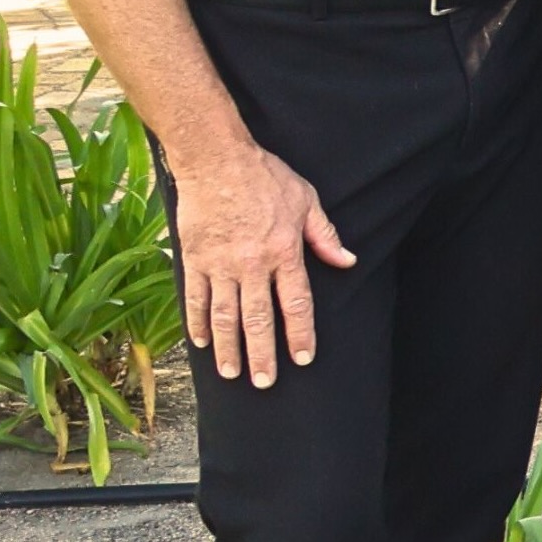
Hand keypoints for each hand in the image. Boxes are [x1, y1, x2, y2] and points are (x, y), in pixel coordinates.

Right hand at [166, 139, 354, 387]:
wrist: (215, 159)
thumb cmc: (265, 176)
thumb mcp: (307, 201)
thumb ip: (325, 237)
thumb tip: (348, 261)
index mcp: (284, 252)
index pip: (296, 304)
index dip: (300, 334)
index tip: (303, 359)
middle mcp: (252, 265)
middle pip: (258, 319)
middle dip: (262, 355)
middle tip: (264, 383)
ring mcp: (219, 264)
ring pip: (224, 316)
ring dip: (229, 348)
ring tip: (232, 374)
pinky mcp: (193, 258)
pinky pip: (194, 298)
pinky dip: (196, 323)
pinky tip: (202, 343)